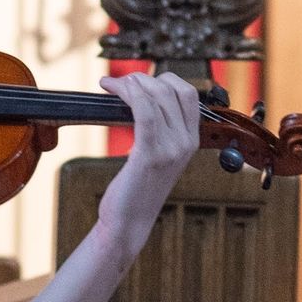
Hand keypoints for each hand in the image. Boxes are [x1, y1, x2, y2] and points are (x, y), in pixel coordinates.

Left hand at [93, 71, 202, 260]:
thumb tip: (140, 97)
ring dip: (131, 82)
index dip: (163, 79)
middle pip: (173, 89)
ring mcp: (172, 149)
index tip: (140, 81)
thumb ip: (157, 130)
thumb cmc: (135, 190)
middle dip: (144, 78)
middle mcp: (186, 143)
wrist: (128, 223)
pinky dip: (126, 93)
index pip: (188, 93)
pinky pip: (144, 110)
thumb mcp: (155, 156)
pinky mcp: (151, 154)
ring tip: (112, 85)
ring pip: (157, 95)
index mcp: (191, 141)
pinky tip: (110, 89)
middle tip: (121, 82)